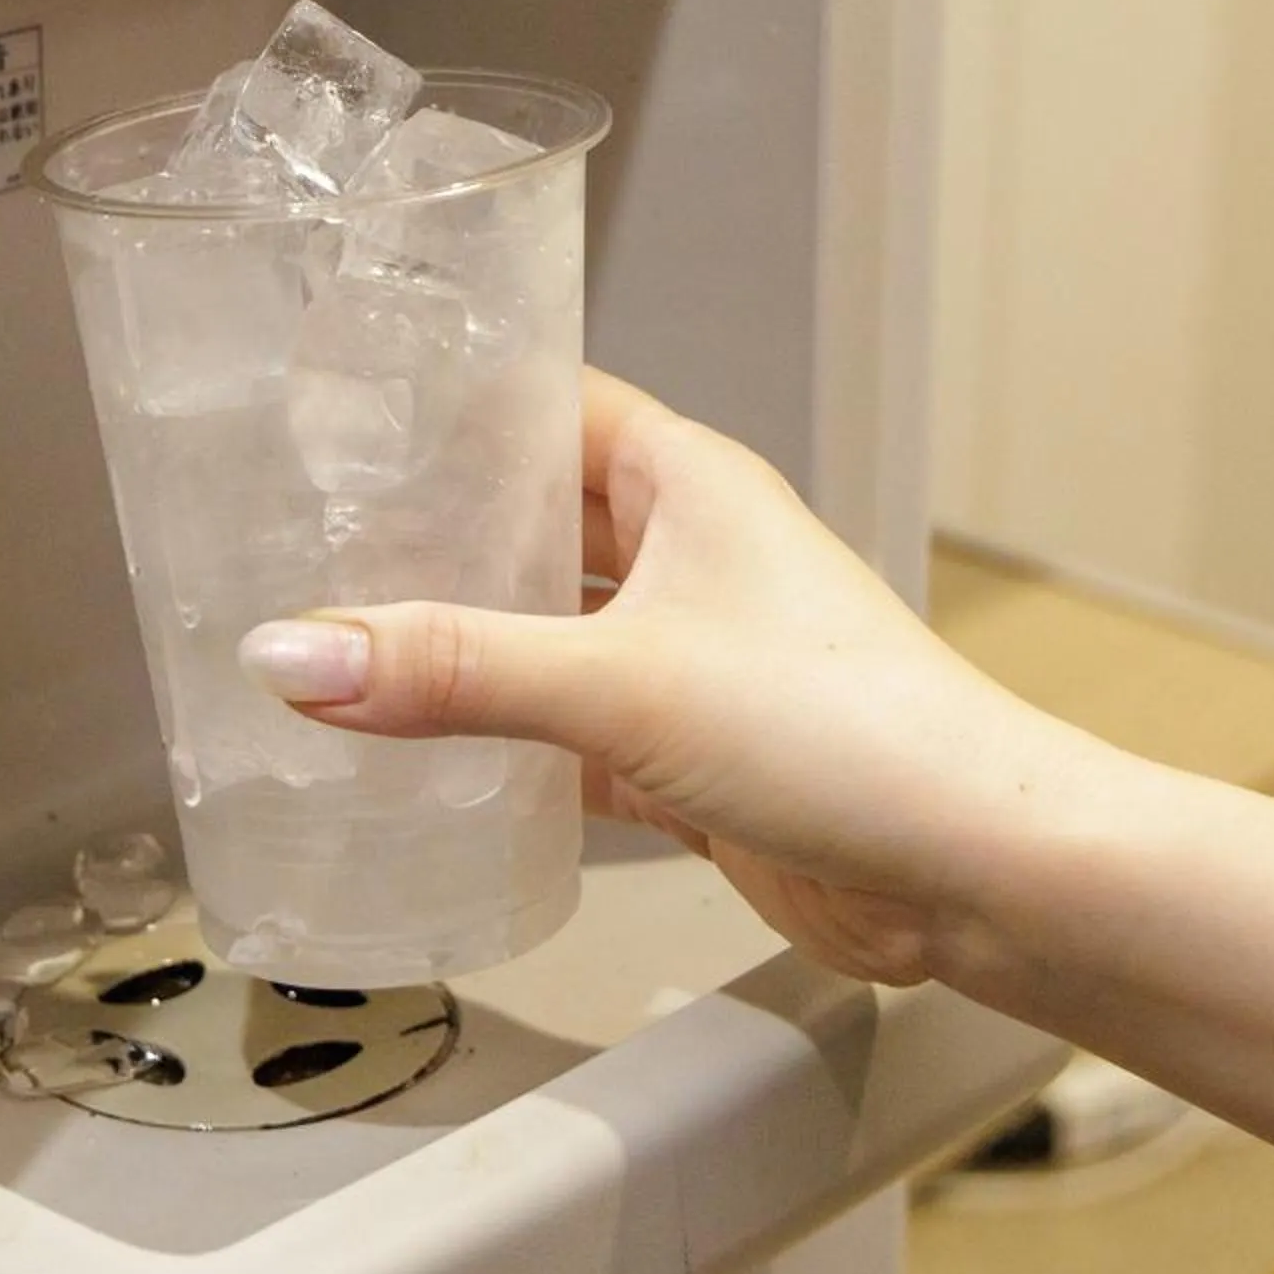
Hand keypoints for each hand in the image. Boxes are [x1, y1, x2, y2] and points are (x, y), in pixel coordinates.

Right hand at [237, 369, 1100, 985]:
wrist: (973, 868)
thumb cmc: (858, 730)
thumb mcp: (621, 682)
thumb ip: (452, 669)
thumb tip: (300, 650)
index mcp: (684, 481)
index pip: (542, 405)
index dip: (446, 406)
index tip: (343, 415)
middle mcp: (688, 555)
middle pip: (531, 525)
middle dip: (431, 541)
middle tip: (305, 550)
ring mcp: (690, 657)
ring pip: (544, 637)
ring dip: (460, 653)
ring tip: (339, 657)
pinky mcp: (690, 756)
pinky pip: (568, 736)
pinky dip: (503, 751)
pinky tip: (427, 772)